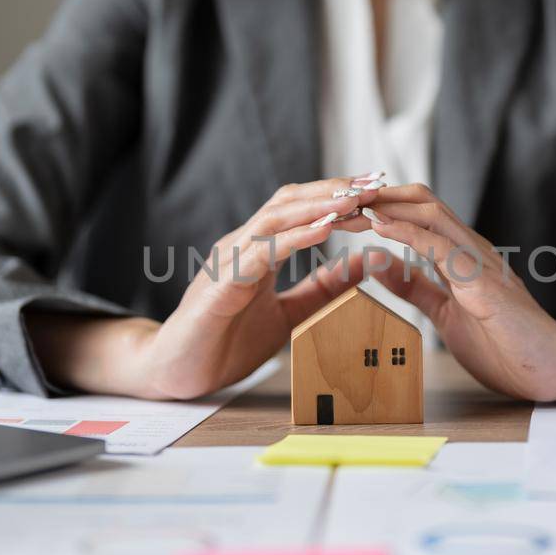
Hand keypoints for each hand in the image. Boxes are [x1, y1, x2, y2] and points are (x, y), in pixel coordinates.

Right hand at [30, 175, 382, 398]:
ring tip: (354, 199)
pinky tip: (323, 232)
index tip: (378, 188)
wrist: (177, 373)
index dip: (338, 195)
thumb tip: (363, 265)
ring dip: (317, 206)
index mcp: (257, 250)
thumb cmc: (226, 343)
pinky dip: (293, 239)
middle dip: (334, 189)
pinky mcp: (220, 286)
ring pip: (275, 218)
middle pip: (290, 200)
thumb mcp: (290, 315)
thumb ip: (323, 290)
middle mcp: (241, 245)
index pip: (301, 208)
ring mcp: (228, 261)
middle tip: (376, 181)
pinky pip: (259, 254)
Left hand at [340, 184, 555, 401]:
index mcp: (461, 256)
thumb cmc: (505, 343)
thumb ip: (417, 287)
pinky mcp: (486, 285)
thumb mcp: (446, 312)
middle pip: (422, 201)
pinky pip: (444, 249)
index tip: (343, 206)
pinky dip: (410, 235)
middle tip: (339, 196)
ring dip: (389, 207)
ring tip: (354, 203)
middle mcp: (471, 249)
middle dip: (379, 195)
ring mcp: (481, 263)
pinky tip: (382, 230)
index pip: (418, 213)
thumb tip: (379, 265)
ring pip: (432, 216)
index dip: (380, 205)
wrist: (551, 370)